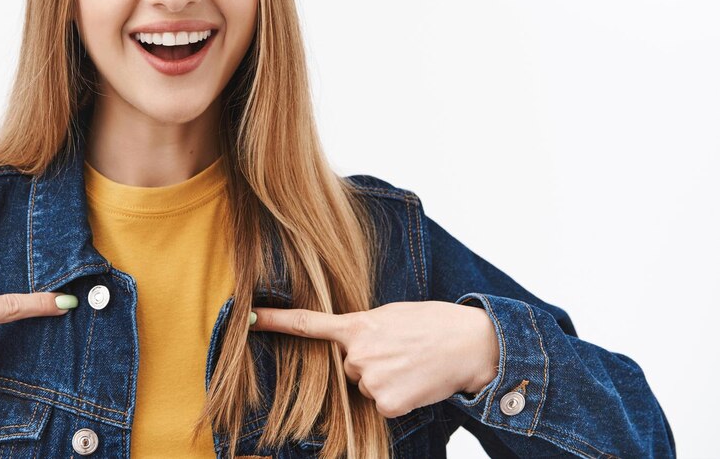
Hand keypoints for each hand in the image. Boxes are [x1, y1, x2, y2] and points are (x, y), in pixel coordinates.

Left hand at [250, 301, 498, 417]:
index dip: (275, 320)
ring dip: (383, 379)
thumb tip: (350, 347)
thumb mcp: (389, 314)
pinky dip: (396, 397)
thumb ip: (362, 328)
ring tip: (410, 363)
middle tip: (398, 350)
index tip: (250, 316)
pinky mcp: (386, 404)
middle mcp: (357, 353)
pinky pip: (380, 404)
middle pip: (346, 367)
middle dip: (367, 361)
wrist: (469, 343)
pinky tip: (414, 382)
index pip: (307, 323)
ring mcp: (370, 380)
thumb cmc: (431, 323)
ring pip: (364, 386)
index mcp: (356, 325)